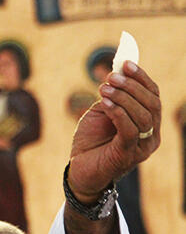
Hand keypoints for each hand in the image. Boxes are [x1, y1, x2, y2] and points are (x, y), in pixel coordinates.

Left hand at [68, 61, 160, 202]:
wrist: (79, 170)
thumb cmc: (91, 141)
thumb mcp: (102, 113)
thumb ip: (112, 96)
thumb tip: (116, 71)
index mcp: (148, 122)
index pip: (153, 95)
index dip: (141, 78)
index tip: (125, 63)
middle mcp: (151, 134)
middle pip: (152, 103)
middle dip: (132, 86)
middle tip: (110, 77)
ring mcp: (142, 146)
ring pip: (143, 115)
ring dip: (123, 97)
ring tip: (104, 89)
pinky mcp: (128, 155)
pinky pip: (130, 130)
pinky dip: (118, 113)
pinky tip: (105, 104)